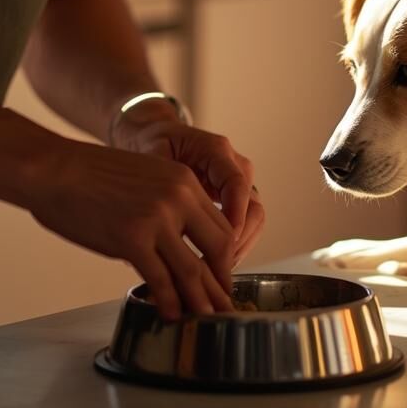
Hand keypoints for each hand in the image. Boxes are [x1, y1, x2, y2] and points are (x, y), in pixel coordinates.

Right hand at [24, 137, 235, 320]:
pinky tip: (171, 314)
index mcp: (184, 180)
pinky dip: (169, 302)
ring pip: (192, 270)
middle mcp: (178, 198)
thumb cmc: (90, 174)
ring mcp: (157, 219)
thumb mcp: (145, 177)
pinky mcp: (132, 240)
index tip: (221, 275)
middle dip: (221, 281)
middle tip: (222, 303)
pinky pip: (160, 280)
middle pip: (218, 248)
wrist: (54, 169)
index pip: (221, 224)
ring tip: (205, 318)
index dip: (225, 257)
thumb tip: (173, 245)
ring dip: (201, 300)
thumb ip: (166, 205)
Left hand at [115, 111, 264, 267]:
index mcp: (216, 151)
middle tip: (216, 266)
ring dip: (239, 247)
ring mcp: (238, 184)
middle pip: (254, 207)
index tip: (222, 244)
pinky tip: (214, 265)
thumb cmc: (155, 143)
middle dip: (238, 240)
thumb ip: (155, 185)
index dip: (234, 217)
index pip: (237, 185)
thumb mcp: (152, 156)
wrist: (159, 135)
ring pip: (255, 220)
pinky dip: (234, 246)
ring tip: (215, 271)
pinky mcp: (234, 199)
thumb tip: (154, 221)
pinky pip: (245, 225)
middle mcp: (235, 166)